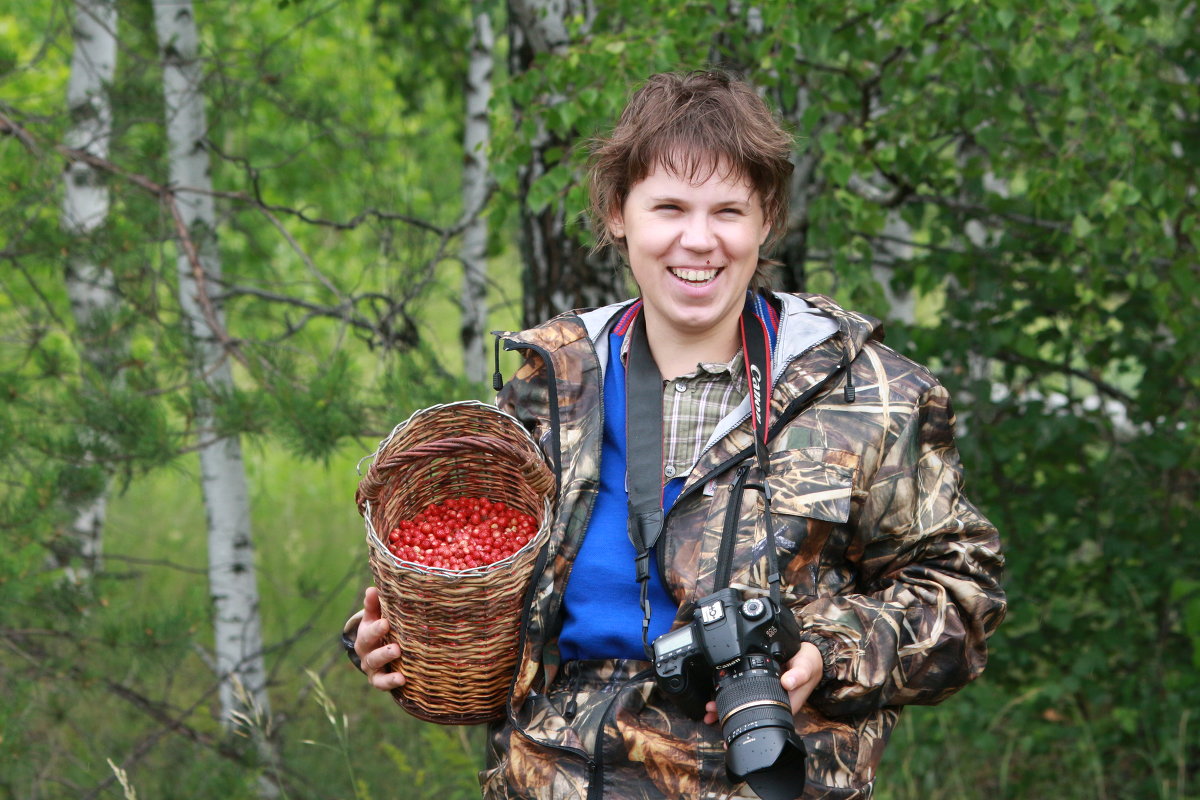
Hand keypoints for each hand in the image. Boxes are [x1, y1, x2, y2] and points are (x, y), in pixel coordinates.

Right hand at [353, 586, 406, 691]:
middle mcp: (366, 652)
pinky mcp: (378, 680)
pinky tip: (402, 680)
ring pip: (376, 667)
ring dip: (387, 665)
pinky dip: (390, 682)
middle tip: (396, 648)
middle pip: (371, 652)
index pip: (368, 632)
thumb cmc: (379, 629)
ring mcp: (371, 667)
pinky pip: (381, 683)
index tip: (386, 623)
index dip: (376, 629)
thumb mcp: (375, 617)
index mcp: (365, 635)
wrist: (374, 652)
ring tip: (400, 663)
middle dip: (383, 651)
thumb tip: (372, 588)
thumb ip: (373, 605)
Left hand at [702, 642, 822, 724]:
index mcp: (783, 703)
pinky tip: (718, 695)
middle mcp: (772, 702)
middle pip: (748, 714)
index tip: (728, 723)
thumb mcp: (806, 667)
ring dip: (726, 707)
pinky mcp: (760, 685)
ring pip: (743, 705)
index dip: (745, 721)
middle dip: (728, 716)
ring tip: (710, 709)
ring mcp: (765, 694)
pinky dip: (730, 695)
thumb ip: (798, 674)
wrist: (809, 657)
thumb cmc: (808, 665)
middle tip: (711, 713)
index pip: (761, 717)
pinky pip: (744, 693)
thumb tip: (788, 682)